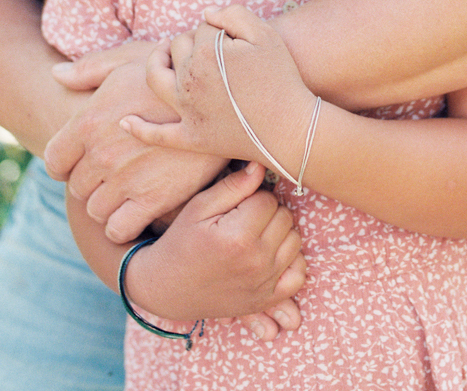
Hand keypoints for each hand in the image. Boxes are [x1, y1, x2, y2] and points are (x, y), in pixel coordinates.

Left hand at [45, 42, 224, 240]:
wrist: (224, 97)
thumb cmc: (173, 73)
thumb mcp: (130, 59)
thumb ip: (89, 68)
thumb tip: (56, 74)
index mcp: (89, 121)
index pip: (54, 160)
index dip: (66, 161)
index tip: (82, 158)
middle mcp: (101, 155)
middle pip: (76, 187)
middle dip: (91, 179)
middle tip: (114, 168)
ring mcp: (126, 181)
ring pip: (95, 210)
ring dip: (107, 202)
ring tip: (128, 187)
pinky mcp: (154, 201)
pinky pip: (119, 228)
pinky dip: (123, 223)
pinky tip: (137, 207)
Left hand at [122, 5, 315, 175]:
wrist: (291, 128)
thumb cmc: (281, 77)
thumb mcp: (264, 34)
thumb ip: (232, 13)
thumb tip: (205, 14)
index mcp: (205, 52)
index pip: (201, 28)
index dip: (219, 29)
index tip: (238, 41)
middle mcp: (188, 80)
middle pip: (177, 48)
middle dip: (190, 42)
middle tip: (212, 48)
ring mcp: (186, 111)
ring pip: (158, 78)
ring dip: (155, 63)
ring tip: (162, 55)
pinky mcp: (191, 138)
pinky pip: (158, 134)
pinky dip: (139, 128)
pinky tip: (124, 122)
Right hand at [125, 161, 304, 337]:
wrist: (167, 287)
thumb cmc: (181, 241)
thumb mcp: (199, 207)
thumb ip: (233, 186)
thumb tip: (260, 166)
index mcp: (238, 237)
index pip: (268, 199)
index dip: (253, 196)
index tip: (237, 205)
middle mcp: (256, 262)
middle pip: (285, 217)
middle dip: (268, 212)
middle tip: (245, 218)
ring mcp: (264, 283)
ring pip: (295, 240)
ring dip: (280, 233)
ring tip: (256, 234)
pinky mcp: (267, 299)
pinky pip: (299, 274)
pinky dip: (291, 261)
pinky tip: (273, 254)